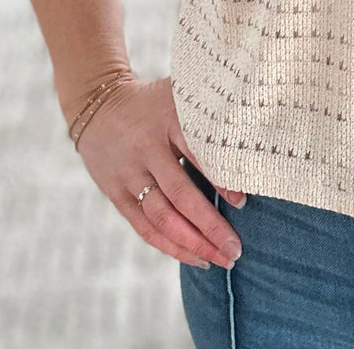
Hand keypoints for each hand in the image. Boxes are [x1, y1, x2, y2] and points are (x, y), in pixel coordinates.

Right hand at [73, 74, 244, 269]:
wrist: (98, 104)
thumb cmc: (154, 101)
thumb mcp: (179, 94)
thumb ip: (212, 108)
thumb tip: (256, 126)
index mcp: (169, 119)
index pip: (197, 153)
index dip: (220, 179)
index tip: (242, 202)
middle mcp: (147, 148)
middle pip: (180, 194)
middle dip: (210, 226)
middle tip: (236, 248)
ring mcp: (129, 173)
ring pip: (161, 216)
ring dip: (192, 243)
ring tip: (221, 259)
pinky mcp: (116, 193)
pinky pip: (144, 227)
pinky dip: (169, 246)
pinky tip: (195, 257)